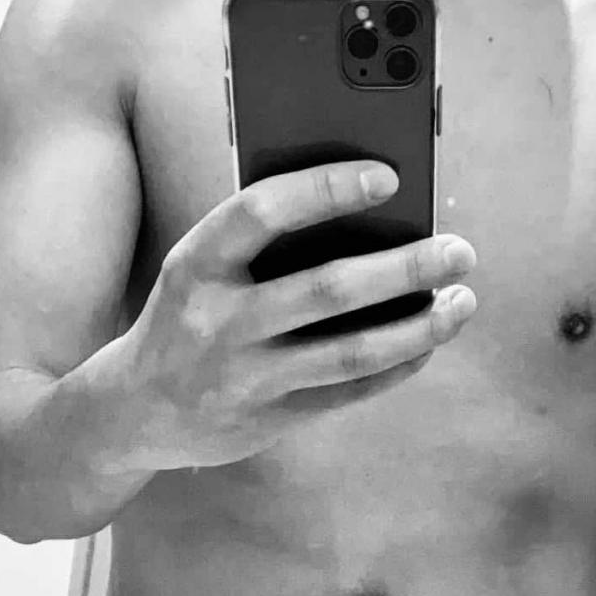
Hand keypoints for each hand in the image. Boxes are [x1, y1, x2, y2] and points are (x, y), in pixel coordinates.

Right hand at [118, 160, 476, 469]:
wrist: (133, 412)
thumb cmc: (186, 318)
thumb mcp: (199, 268)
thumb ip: (261, 243)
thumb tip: (368, 215)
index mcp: (195, 264)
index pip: (261, 212)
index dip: (326, 189)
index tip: (389, 176)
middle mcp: (218, 321)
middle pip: (328, 288)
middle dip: (405, 267)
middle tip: (459, 250)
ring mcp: (245, 377)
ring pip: (351, 351)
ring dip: (419, 327)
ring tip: (462, 302)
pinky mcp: (270, 419)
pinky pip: (349, 392)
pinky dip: (398, 366)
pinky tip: (429, 341)